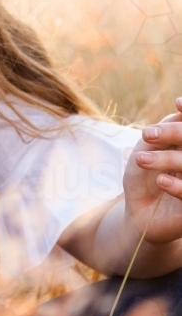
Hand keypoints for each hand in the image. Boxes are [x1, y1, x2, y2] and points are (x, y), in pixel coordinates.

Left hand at [123, 98, 181, 245]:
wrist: (138, 212)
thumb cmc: (143, 175)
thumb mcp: (148, 148)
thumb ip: (166, 128)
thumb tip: (180, 109)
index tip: (178, 104)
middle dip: (174, 133)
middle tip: (147, 135)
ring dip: (167, 160)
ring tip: (141, 160)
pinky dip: (179, 186)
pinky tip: (161, 181)